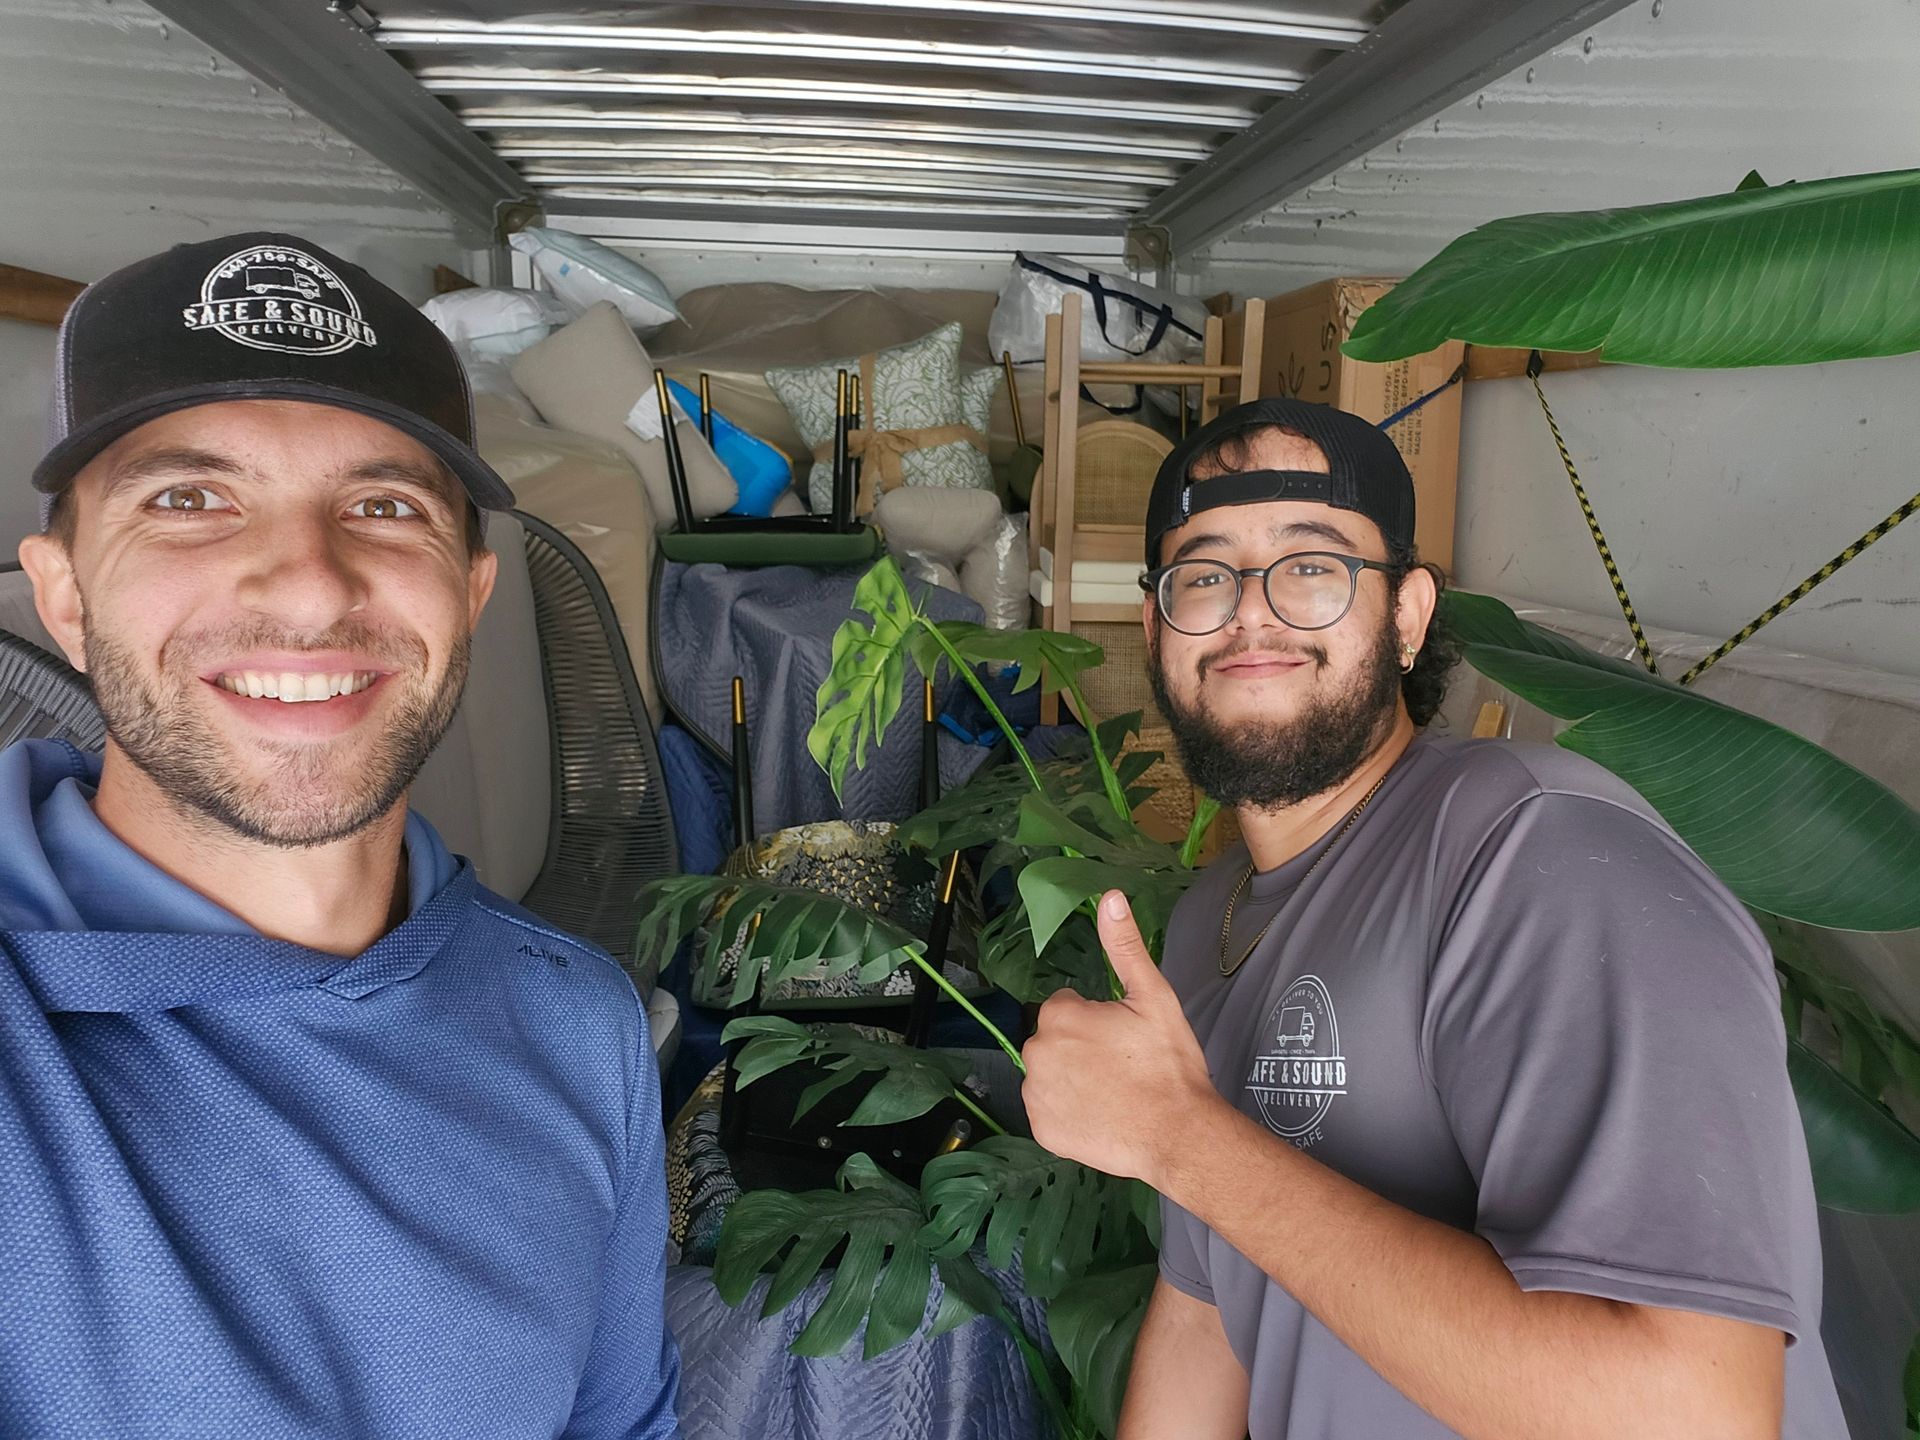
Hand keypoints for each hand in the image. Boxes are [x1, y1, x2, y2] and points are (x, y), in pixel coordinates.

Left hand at [1020, 890, 1223, 1184]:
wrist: (1178, 1133)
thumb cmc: (1168, 1063)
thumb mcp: (1153, 997)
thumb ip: (1124, 947)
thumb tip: (1109, 896)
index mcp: (1059, 1016)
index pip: (1067, 1007)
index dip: (1097, 1020)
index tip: (1124, 1037)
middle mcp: (1035, 1053)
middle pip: (1055, 1040)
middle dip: (1080, 1047)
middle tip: (1121, 1064)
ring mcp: (1036, 1096)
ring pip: (1050, 1075)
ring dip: (1072, 1079)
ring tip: (1113, 1092)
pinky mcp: (1041, 1131)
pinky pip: (1049, 1112)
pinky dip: (1068, 1113)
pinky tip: (1101, 1116)